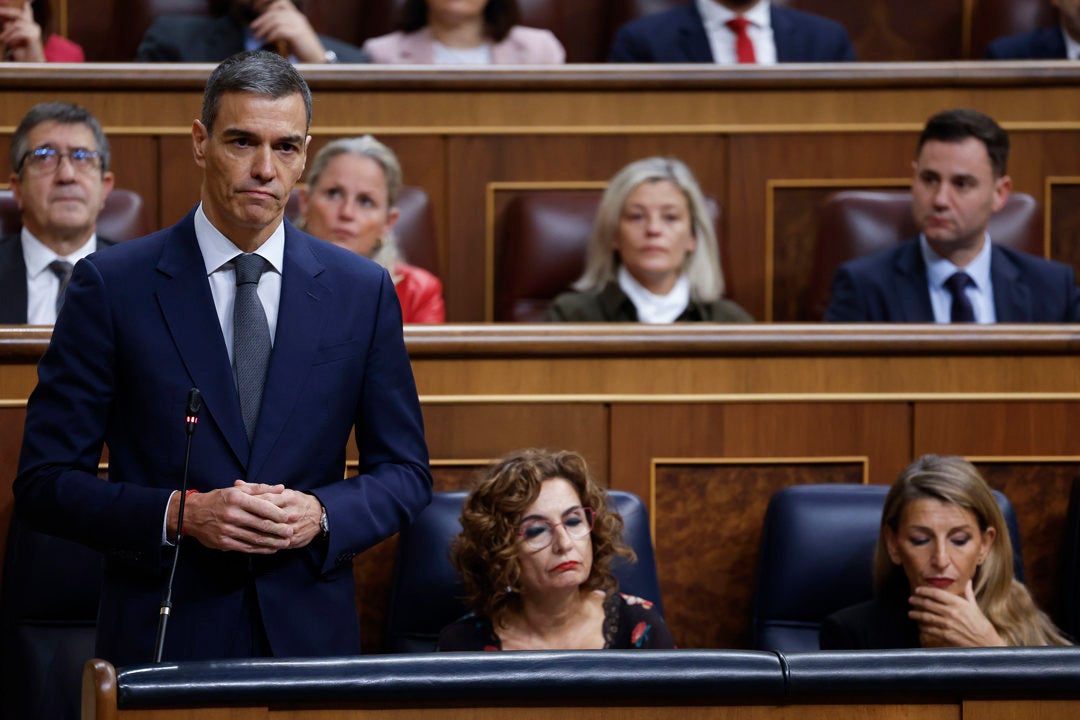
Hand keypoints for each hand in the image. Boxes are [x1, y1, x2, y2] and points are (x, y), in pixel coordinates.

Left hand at [0, 4, 45, 62]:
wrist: (29, 65)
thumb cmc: (22, 53)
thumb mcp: (12, 37)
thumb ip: (10, 28)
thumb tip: (5, 20)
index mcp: (29, 26)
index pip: (27, 12)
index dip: (25, 7)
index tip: (25, 3)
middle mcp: (34, 27)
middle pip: (19, 14)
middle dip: (7, 12)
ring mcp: (35, 31)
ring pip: (17, 24)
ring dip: (7, 32)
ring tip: (4, 39)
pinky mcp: (33, 37)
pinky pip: (19, 32)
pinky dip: (11, 37)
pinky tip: (8, 42)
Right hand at [170, 480, 306, 553]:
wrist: (192, 514)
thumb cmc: (219, 499)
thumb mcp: (237, 489)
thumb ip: (261, 489)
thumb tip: (281, 488)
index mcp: (237, 499)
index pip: (263, 507)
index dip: (279, 514)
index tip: (290, 518)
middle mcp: (232, 514)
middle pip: (261, 525)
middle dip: (279, 530)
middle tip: (291, 533)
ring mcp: (227, 530)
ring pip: (255, 538)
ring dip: (272, 542)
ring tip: (285, 543)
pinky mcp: (223, 542)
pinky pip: (246, 547)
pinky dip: (260, 550)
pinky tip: (270, 549)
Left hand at [241, 480, 324, 548]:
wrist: (319, 515)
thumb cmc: (295, 501)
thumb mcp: (281, 492)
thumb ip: (258, 488)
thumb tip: (236, 483)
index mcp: (288, 498)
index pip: (265, 500)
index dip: (248, 503)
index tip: (233, 506)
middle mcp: (291, 512)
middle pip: (265, 517)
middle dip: (247, 520)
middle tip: (231, 522)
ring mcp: (293, 527)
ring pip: (270, 532)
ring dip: (253, 534)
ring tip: (238, 533)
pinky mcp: (294, 539)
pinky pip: (276, 543)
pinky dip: (262, 545)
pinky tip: (249, 544)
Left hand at [248, 0, 327, 62]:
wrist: (317, 61)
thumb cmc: (303, 50)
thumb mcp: (293, 34)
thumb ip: (282, 27)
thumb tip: (266, 25)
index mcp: (296, 16)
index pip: (280, 2)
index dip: (267, 4)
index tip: (256, 10)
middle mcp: (297, 18)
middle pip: (274, 12)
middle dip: (261, 19)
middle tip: (252, 28)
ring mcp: (298, 25)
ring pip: (275, 21)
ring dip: (263, 29)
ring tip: (257, 38)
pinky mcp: (297, 34)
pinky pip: (279, 31)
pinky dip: (270, 36)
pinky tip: (267, 41)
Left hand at [909, 580, 1006, 647]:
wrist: (987, 644)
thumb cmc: (982, 625)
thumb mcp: (976, 607)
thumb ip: (968, 594)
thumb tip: (968, 581)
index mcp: (958, 603)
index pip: (937, 593)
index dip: (925, 591)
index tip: (918, 590)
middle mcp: (951, 612)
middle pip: (928, 604)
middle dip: (917, 601)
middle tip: (910, 600)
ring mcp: (948, 624)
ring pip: (927, 616)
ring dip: (916, 614)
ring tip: (910, 613)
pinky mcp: (946, 635)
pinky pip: (930, 629)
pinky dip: (923, 627)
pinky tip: (920, 626)